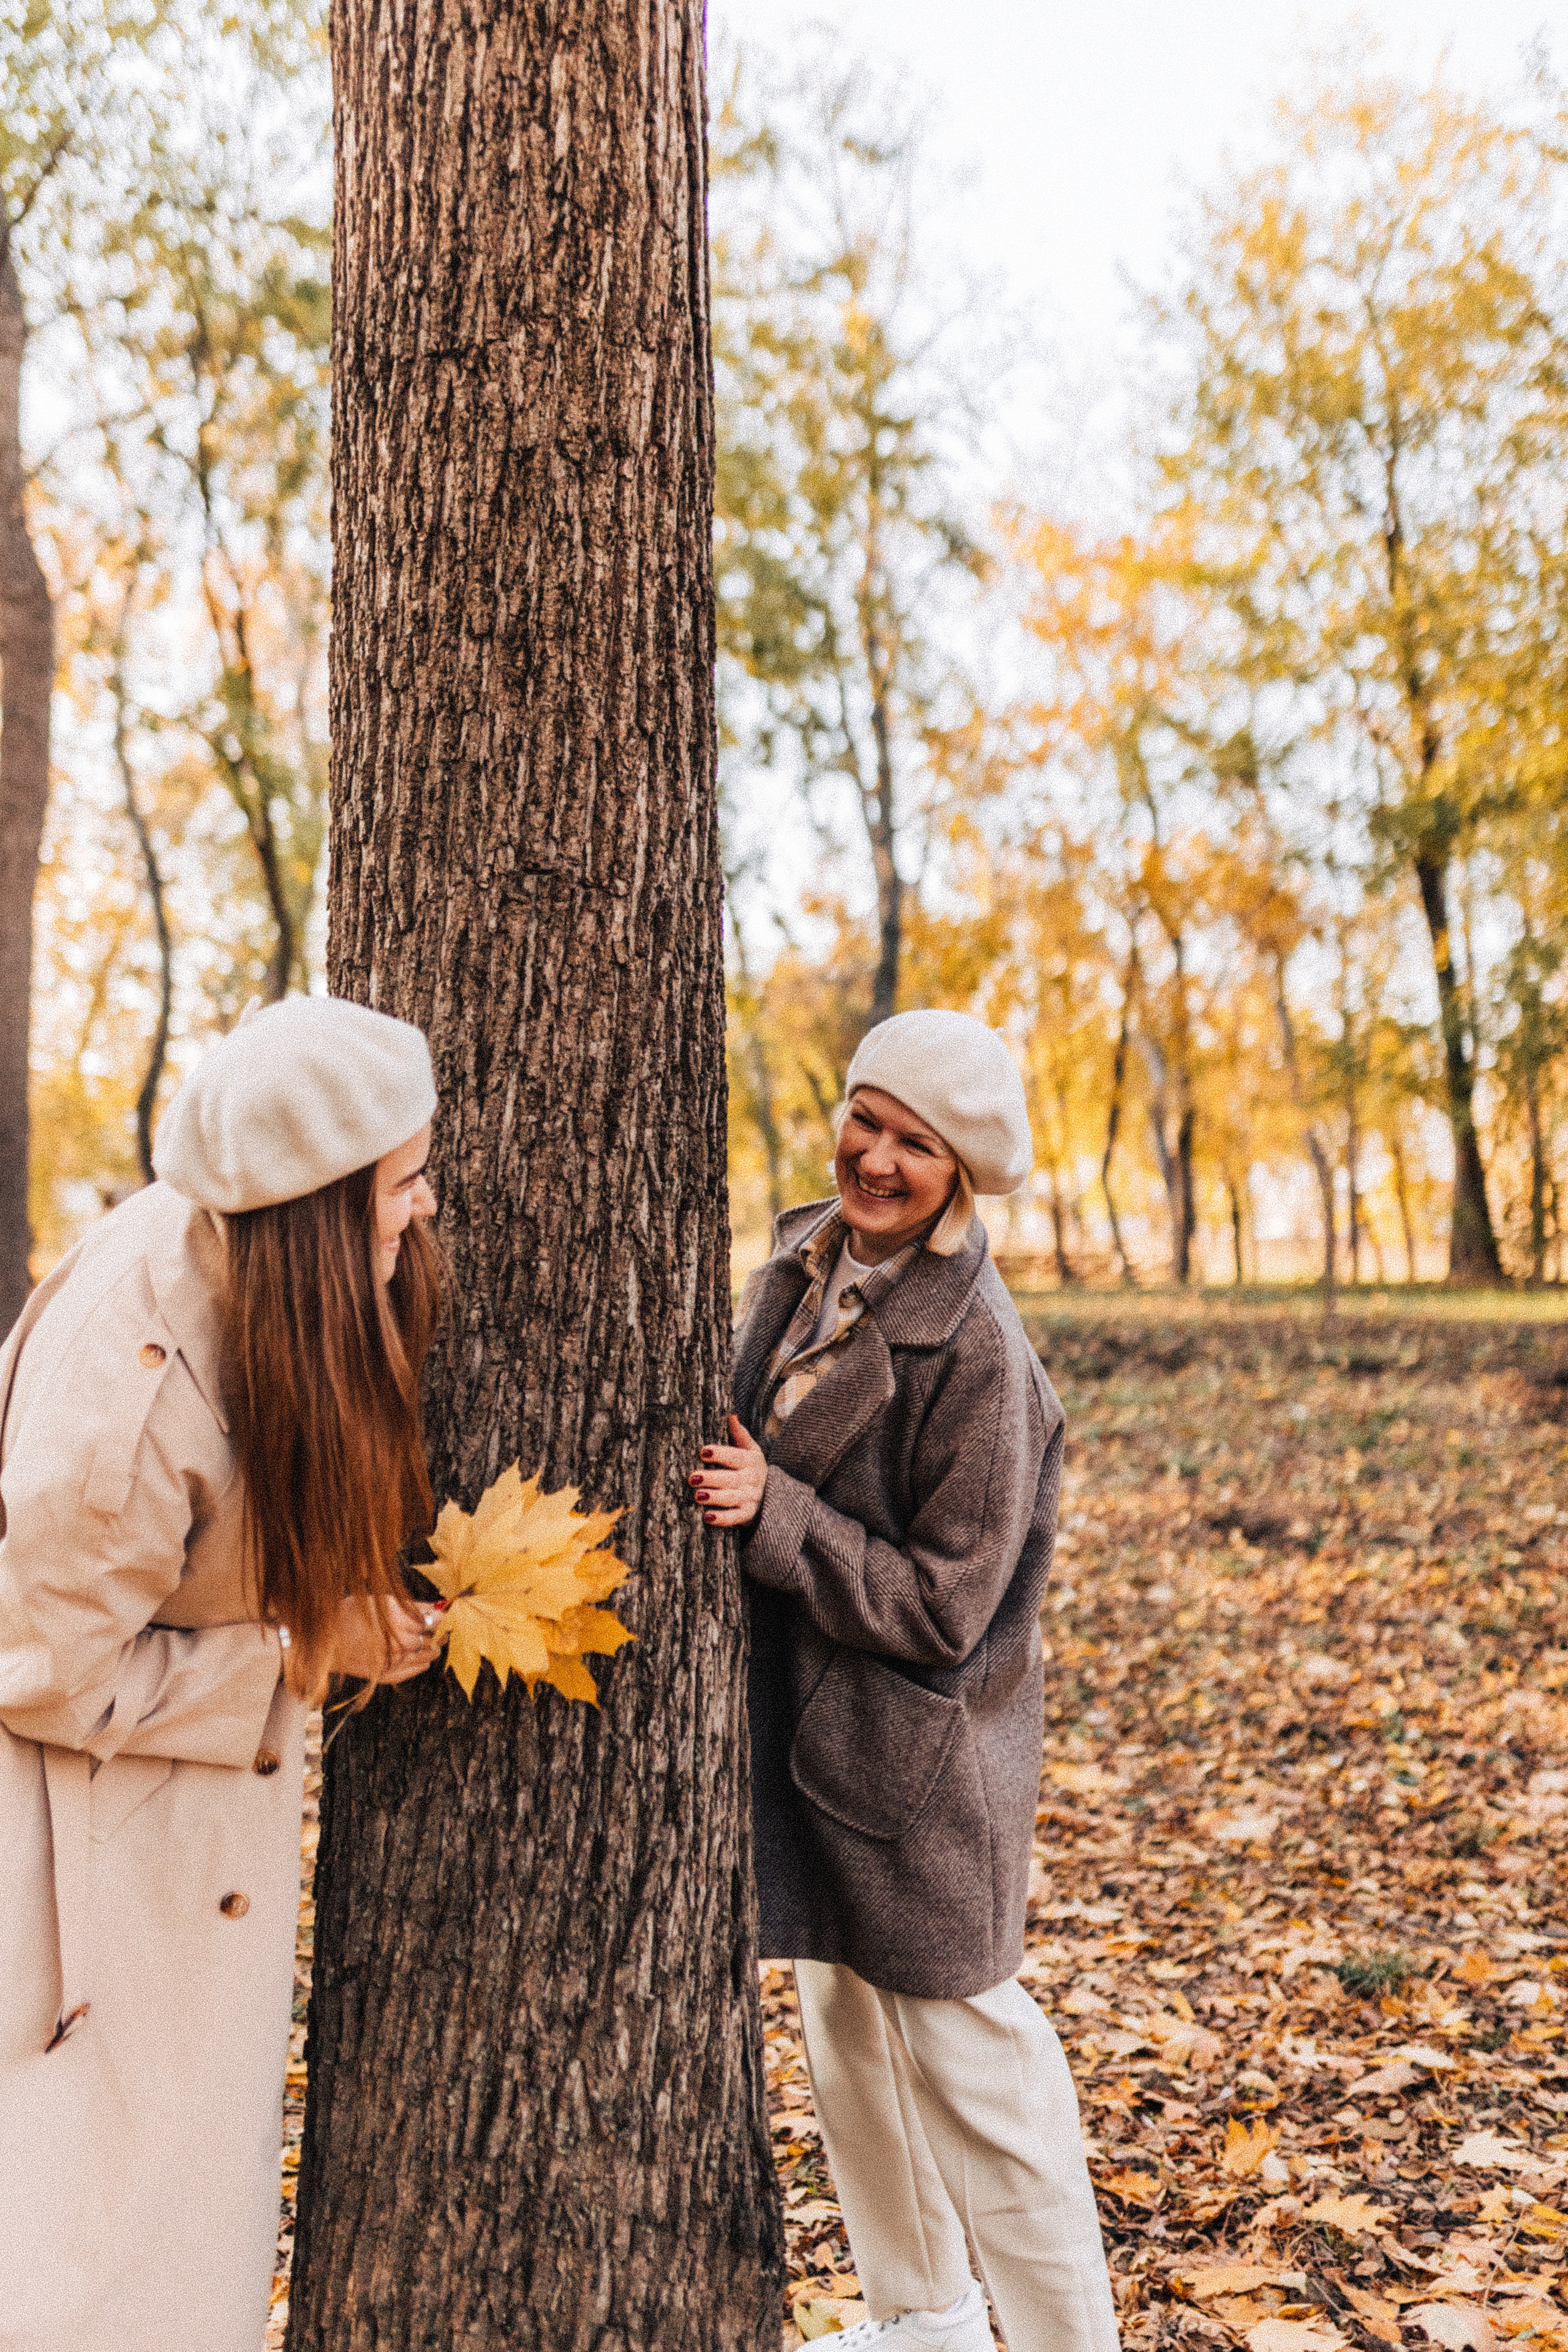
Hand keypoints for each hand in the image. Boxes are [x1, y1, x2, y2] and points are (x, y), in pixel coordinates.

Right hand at [326, 1595, 440, 1684]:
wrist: (322, 1642)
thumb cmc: (348, 1615)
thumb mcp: (379, 1601)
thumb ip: (409, 1606)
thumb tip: (436, 1608)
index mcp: (396, 1615)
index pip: (433, 1617)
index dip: (442, 1616)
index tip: (447, 1614)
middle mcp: (398, 1638)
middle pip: (432, 1636)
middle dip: (437, 1631)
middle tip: (440, 1627)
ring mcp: (394, 1659)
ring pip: (429, 1654)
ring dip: (431, 1646)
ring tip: (428, 1640)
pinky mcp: (389, 1674)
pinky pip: (417, 1668)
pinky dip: (421, 1661)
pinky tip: (417, 1655)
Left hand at [689, 1414, 767, 1528]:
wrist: (773, 1494)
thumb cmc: (752, 1468)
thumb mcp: (751, 1450)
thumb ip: (741, 1435)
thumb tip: (732, 1416)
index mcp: (750, 1461)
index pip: (735, 1457)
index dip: (720, 1454)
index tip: (703, 1452)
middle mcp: (750, 1480)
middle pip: (730, 1479)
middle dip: (711, 1478)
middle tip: (693, 1477)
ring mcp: (749, 1498)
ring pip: (731, 1498)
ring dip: (714, 1497)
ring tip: (697, 1496)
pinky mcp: (747, 1514)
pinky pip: (735, 1517)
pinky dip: (722, 1518)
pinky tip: (707, 1517)